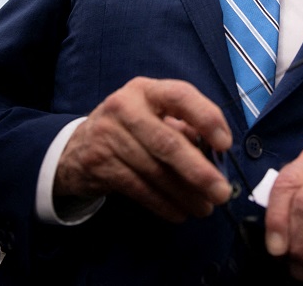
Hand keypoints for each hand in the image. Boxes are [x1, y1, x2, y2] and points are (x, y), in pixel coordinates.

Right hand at [55, 77, 232, 221]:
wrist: (77, 147)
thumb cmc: (130, 129)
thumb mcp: (154, 117)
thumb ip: (185, 129)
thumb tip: (216, 156)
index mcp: (146, 90)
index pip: (180, 96)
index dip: (206, 119)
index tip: (225, 144)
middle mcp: (125, 107)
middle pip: (167, 142)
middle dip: (199, 171)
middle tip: (221, 192)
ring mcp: (109, 135)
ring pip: (155, 170)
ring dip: (184, 194)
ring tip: (204, 208)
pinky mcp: (100, 163)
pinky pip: (139, 188)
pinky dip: (163, 203)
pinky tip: (179, 212)